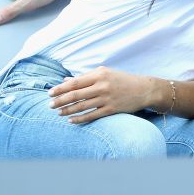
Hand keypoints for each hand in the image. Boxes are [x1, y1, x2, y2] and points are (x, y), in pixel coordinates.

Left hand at [47, 67, 164, 123]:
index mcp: (100, 74)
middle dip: (60, 100)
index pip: (75, 82)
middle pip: (75, 94)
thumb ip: (86, 77)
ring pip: (81, 106)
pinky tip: (71, 120)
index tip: (50, 93)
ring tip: (58, 112)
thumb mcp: (105, 73)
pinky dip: (79, 119)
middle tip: (49, 105)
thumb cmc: (122, 80)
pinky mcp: (111, 109)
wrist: (144, 89)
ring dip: (67, 110)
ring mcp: (107, 98)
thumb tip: (65, 80)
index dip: (60, 88)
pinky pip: (91, 115)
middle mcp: (102, 86)